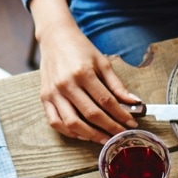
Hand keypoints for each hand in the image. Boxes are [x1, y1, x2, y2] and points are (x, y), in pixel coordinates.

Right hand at [36, 21, 139, 143]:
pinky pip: (55, 122)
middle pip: (91, 114)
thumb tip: (134, 102)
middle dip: (109, 128)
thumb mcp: (102, 62)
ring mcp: (53, 92)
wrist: (55, 37)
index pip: (106, 101)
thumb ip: (117, 84)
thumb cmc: (80, 49)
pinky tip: (83, 134)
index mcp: (83, 73)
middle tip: (120, 136)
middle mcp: (66, 84)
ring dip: (90, 135)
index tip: (131, 123)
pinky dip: (69, 132)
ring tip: (104, 139)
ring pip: (72, 123)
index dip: (121, 115)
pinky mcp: (44, 97)